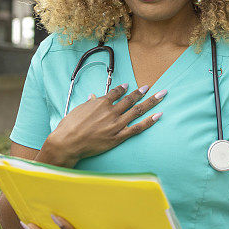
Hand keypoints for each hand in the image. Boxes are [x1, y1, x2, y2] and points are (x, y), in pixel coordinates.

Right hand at [46, 83, 165, 163]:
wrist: (67, 142)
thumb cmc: (69, 126)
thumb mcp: (78, 110)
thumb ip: (89, 103)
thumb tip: (93, 97)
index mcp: (101, 103)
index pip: (115, 92)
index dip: (123, 89)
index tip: (129, 86)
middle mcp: (111, 111)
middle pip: (130, 99)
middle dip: (141, 92)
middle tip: (150, 87)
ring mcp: (116, 124)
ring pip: (137, 111)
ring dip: (151, 102)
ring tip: (161, 95)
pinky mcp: (118, 137)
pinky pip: (137, 128)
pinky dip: (149, 121)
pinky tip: (158, 115)